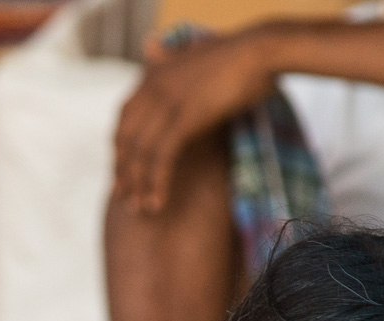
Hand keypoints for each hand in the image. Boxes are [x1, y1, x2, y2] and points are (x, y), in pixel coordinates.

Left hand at [114, 31, 275, 211]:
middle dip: (123, 171)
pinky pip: (161, 157)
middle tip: (123, 197)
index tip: (123, 172)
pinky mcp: (184, 116)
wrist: (262, 49)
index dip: (121, 149)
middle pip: (126, 139)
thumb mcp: (200, 63)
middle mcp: (152, 87)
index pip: (124, 119)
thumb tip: (161, 64)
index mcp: (154, 74)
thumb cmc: (241, 57)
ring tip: (138, 208)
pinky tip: (157, 204)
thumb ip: (177, 72)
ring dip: (137, 184)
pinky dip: (156, 183)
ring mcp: (166, 101)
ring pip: (140, 152)